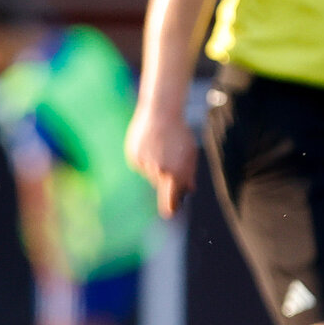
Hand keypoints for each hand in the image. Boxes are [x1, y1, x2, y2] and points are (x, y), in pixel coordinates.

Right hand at [124, 104, 196, 218]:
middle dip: (166, 177)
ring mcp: (144, 164)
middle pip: (161, 184)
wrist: (160, 112)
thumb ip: (189, 173)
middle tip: (170, 158)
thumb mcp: (189, 152)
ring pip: (150, 174)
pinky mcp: (134, 157)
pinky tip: (150, 144)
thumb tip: (189, 189)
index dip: (170, 206)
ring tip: (160, 147)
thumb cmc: (179, 132)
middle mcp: (159, 172)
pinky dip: (145, 158)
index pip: (170, 198)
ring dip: (155, 166)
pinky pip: (140, 165)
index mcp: (175, 173)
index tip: (169, 212)